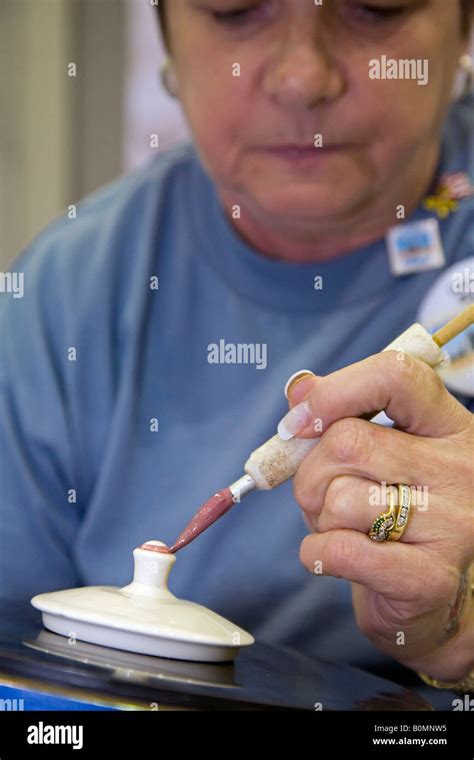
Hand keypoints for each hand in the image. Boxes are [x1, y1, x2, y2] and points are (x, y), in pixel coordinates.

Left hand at [284, 352, 473, 680]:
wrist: (435, 600)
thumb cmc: (397, 514)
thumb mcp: (380, 455)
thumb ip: (341, 417)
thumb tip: (300, 390)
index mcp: (450, 426)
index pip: (396, 376)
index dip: (335, 391)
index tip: (299, 421)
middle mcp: (462, 469)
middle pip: (348, 442)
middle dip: (310, 472)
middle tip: (319, 494)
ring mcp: (453, 524)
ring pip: (339, 498)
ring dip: (317, 517)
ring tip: (341, 528)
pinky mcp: (431, 577)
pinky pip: (339, 549)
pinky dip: (316, 554)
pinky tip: (335, 558)